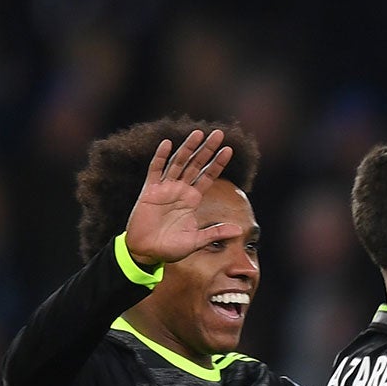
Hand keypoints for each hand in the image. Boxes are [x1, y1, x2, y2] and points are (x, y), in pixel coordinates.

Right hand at [123, 128, 241, 269]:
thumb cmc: (171, 247)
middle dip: (207, 149)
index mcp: (192, 199)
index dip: (218, 163)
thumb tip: (240, 230)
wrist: (146, 251)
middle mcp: (180, 190)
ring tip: (198, 133)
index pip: (208, 176)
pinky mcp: (150, 191)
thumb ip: (216, 233)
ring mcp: (165, 188)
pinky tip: (168, 144)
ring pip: (178, 162)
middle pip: (196, 164)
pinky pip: (155, 170)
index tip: (229, 149)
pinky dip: (161, 157)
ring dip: (188, 148)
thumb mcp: (197, 240)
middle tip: (219, 133)